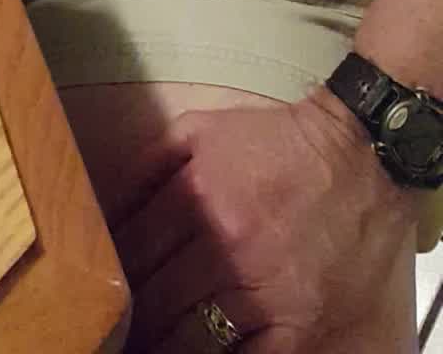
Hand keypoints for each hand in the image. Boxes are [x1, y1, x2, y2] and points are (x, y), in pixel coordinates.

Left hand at [113, 89, 417, 351]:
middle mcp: (226, 247)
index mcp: (197, 196)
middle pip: (157, 301)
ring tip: (151, 342)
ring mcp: (264, 289)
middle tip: (120, 325)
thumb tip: (103, 206)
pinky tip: (201, 353)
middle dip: (134, 316)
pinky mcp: (298, 322)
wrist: (359, 158)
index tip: (102, 290)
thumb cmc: (276, 142)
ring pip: (193, 339)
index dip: (113, 276)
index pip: (135, 253)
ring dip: (166, 344)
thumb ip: (147, 164)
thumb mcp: (201, 129)